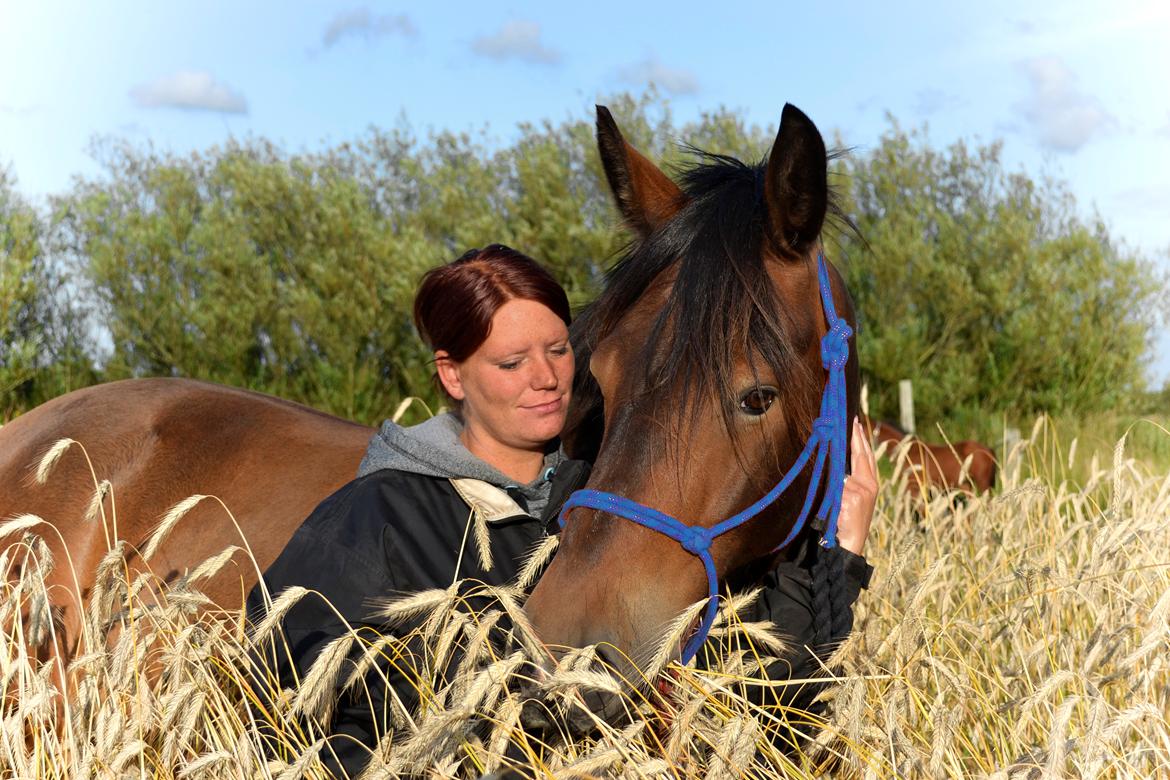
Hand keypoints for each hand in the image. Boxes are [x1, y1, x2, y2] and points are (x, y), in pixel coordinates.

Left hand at [836, 417, 876, 554]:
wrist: (851, 542)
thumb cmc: (849, 519)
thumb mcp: (853, 497)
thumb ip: (849, 480)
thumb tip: (840, 464)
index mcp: (871, 483)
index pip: (865, 456)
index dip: (861, 439)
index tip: (856, 423)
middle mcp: (869, 485)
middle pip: (862, 456)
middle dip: (856, 438)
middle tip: (852, 421)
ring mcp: (862, 491)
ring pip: (843, 474)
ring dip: (836, 481)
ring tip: (836, 483)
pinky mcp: (852, 498)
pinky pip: (837, 488)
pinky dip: (833, 494)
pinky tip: (836, 505)